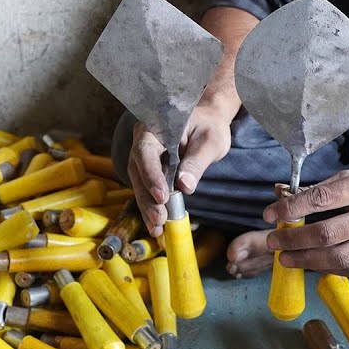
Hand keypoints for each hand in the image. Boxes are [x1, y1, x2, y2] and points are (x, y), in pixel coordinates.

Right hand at [128, 100, 234, 235]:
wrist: (207, 121)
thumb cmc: (210, 126)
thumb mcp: (211, 141)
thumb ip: (197, 161)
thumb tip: (185, 186)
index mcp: (155, 126)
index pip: (146, 150)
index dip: (151, 174)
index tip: (162, 196)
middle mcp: (144, 140)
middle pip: (137, 171)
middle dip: (147, 198)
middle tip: (159, 219)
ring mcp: (144, 156)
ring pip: (139, 183)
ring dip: (147, 207)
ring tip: (157, 228)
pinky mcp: (150, 170)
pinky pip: (147, 188)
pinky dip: (152, 206)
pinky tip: (157, 225)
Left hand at [263, 165, 348, 276]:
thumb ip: (327, 189)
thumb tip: (288, 205)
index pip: (323, 199)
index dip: (292, 209)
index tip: (270, 216)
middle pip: (328, 235)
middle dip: (294, 241)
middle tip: (274, 243)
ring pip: (339, 259)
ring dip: (306, 261)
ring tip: (287, 258)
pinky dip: (329, 268)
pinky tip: (314, 263)